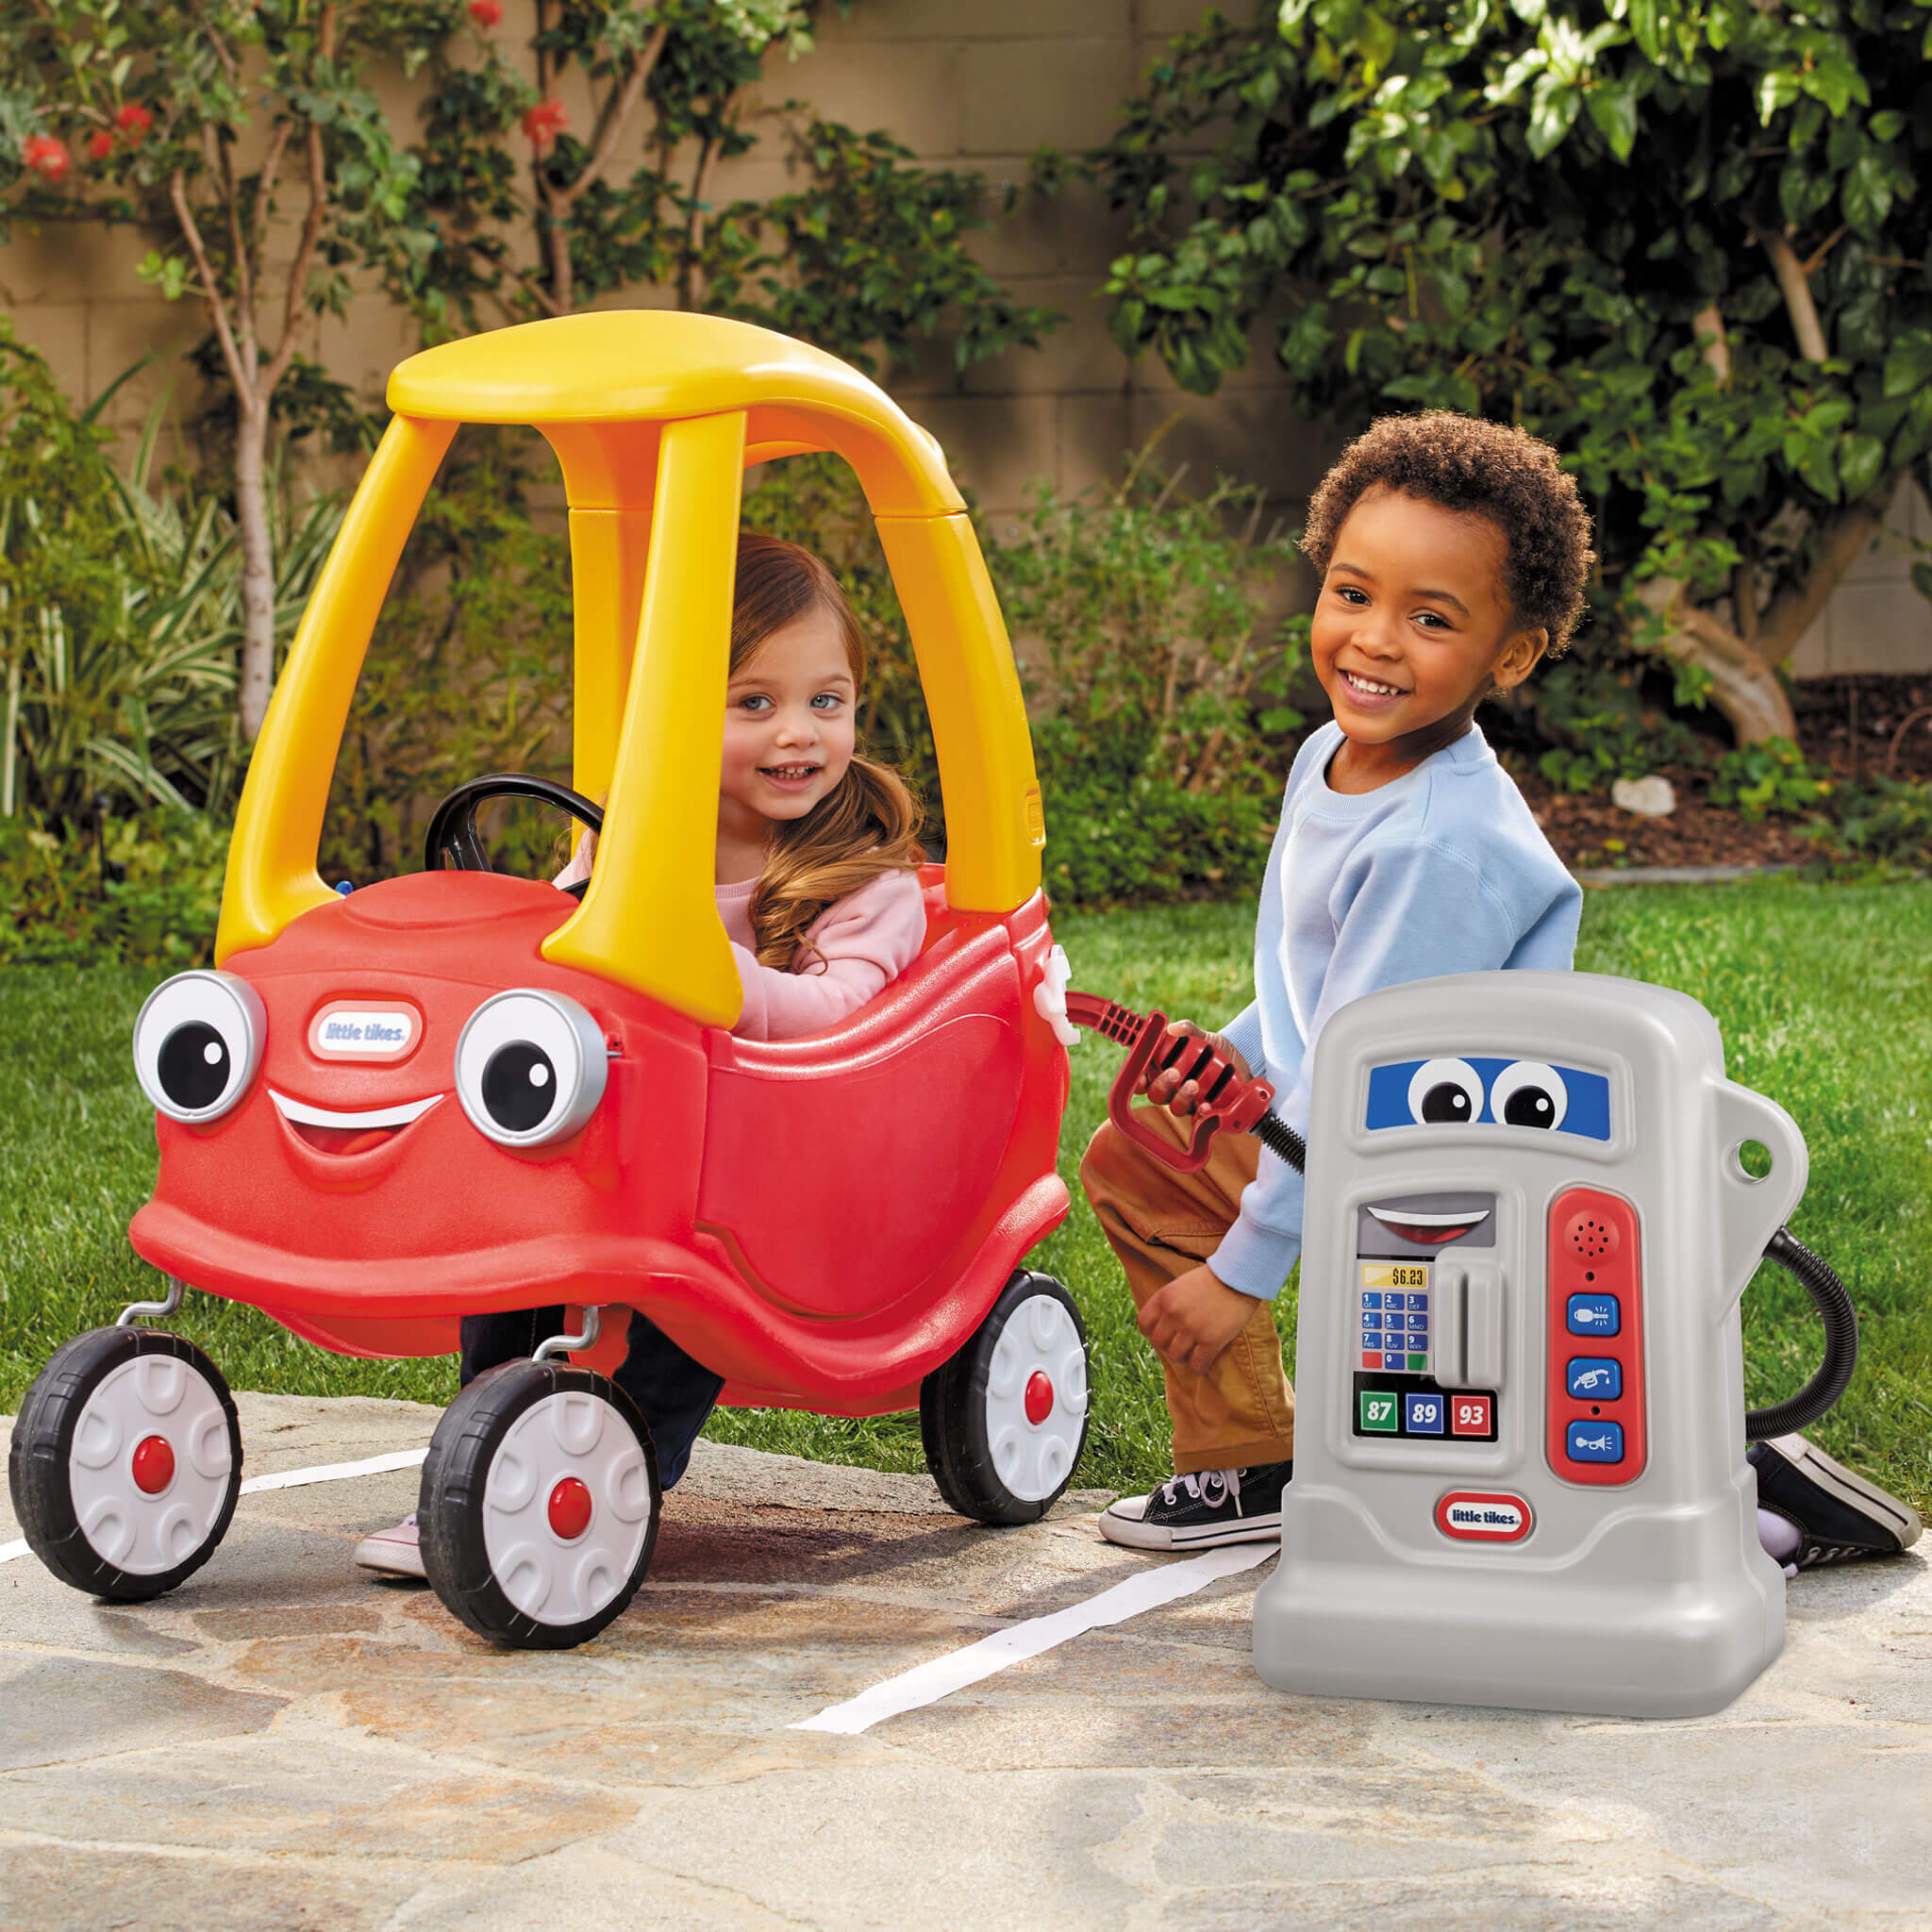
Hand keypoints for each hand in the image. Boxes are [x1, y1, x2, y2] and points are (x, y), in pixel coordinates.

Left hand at [1137, 1262, 1263, 1375]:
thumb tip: (1160, 1327)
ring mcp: (1191, 1328)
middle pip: (1158, 1342)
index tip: (1162, 1333)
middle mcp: (1174, 1313)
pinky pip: (1197, 1364)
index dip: (1151, 1332)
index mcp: (1164, 1297)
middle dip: (1167, 1345)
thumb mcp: (1180, 1285)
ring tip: (1192, 1351)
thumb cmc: (1211, 1281)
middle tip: (1179, 1344)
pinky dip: (1199, 1366)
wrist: (1238, 1278)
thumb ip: (1168, 1303)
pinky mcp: (1211, 1340)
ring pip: (1175, 1356)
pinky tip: (1204, 1360)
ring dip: (1183, 1356)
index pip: (1143, 1324)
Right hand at [1139, 1020, 1251, 1117]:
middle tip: (1174, 1073)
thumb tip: (1173, 1029)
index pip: (1143, 1079)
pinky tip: (1207, 1105)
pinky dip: (1201, 1115)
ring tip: (1194, 1083)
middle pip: (1156, 1095)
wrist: (1240, 1061)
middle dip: (1162, 1085)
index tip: (1141, 1078)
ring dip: (1182, 1097)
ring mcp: (1188, 1102)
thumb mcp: (1203, 1036)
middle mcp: (1173, 1089)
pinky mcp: (1205, 1112)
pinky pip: (1198, 1120)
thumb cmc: (1213, 1048)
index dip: (1138, 1081)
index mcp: (1164, 1070)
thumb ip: (1188, 1030)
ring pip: (1176, 1108)